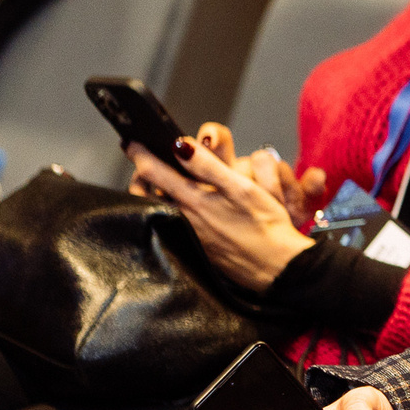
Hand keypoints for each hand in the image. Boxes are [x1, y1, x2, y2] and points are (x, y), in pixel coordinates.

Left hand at [129, 127, 315, 290]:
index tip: (132, 141)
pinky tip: (181, 205)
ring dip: (151, 192)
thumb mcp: (242, 189)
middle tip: (141, 161)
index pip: (154, 172)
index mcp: (193, 200)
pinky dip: (167, 208)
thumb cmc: (265, 226)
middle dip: (140, 175)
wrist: (277, 267)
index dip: (140, 153)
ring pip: (157, 208)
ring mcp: (188, 234)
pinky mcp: (196, 246)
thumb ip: (208, 166)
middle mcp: (184, 218)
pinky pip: (171, 222)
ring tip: (157, 181)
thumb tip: (180, 145)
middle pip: (145, 194)